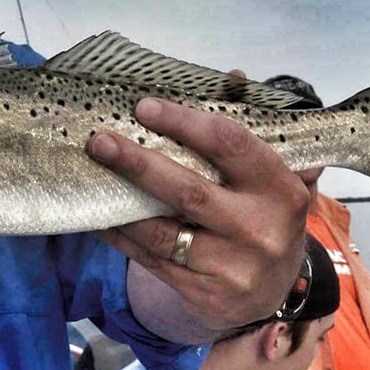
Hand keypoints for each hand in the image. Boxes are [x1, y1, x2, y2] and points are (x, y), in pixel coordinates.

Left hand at [86, 97, 308, 335]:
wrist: (274, 292)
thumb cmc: (265, 215)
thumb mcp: (273, 174)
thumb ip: (251, 126)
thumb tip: (231, 76)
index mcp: (280, 189)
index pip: (229, 145)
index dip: (184, 122)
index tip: (144, 108)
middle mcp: (259, 229)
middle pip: (188, 190)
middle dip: (138, 163)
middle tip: (100, 141)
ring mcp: (232, 267)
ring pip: (162, 231)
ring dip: (120, 202)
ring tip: (90, 174)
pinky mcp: (204, 294)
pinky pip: (150, 260)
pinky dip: (120, 236)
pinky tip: (98, 216)